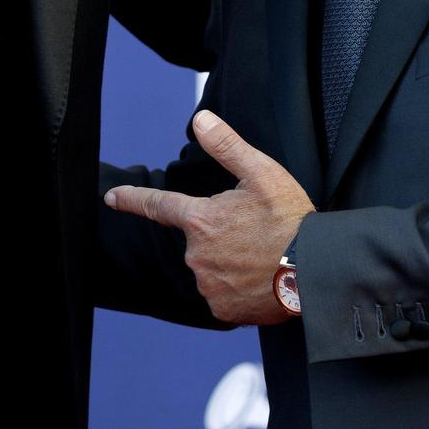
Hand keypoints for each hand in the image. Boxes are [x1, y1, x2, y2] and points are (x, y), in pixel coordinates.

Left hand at [105, 110, 314, 324]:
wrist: (315, 271)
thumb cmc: (290, 219)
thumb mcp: (261, 173)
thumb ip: (226, 146)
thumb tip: (201, 119)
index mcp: (201, 220)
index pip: (157, 205)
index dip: (132, 200)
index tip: (112, 198)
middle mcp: (197, 254)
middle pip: (198, 239)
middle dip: (220, 235)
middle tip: (255, 234)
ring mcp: (208, 284)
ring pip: (211, 267)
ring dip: (229, 262)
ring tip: (262, 257)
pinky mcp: (222, 309)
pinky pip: (222, 294)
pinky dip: (237, 287)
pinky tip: (260, 279)